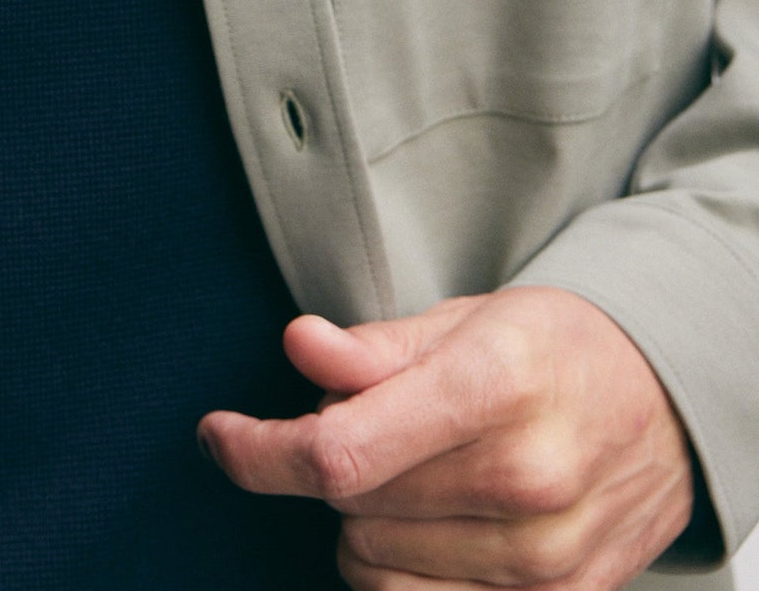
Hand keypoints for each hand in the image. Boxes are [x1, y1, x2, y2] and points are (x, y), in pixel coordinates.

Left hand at [199, 286, 696, 587]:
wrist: (663, 408)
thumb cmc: (552, 352)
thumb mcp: (466, 318)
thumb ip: (375, 345)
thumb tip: (299, 345)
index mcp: (497, 386)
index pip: (345, 450)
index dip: (262, 450)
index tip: (220, 436)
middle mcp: (527, 481)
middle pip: (352, 504)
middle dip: (331, 461)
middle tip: (375, 422)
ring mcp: (546, 558)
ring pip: (374, 564)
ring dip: (364, 520)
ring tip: (413, 470)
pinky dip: (398, 570)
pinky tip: (424, 525)